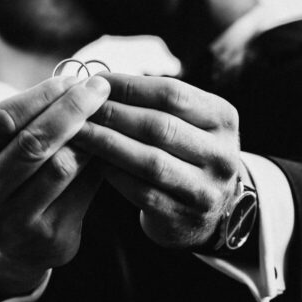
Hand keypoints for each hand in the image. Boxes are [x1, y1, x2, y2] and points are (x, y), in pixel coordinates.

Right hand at [0, 74, 110, 297]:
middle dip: (71, 109)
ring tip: (104, 117)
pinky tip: (109, 147)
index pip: (3, 117)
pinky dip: (97, 163)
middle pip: (32, 142)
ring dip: (88, 136)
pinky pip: (82, 190)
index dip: (41, 95)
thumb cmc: (17, 175)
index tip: (73, 79)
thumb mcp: (8, 147)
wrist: (18, 244)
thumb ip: (35, 117)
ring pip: (60, 167)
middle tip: (98, 89)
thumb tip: (80, 80)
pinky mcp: (47, 237)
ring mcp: (12, 221)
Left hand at [75, 74, 241, 248]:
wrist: (209, 210)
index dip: (129, 86)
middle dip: (113, 114)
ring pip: (150, 161)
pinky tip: (91, 161)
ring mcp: (205, 191)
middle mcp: (222, 155)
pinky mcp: (183, 219)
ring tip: (77, 131)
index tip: (95, 82)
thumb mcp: (187, 121)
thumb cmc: (185, 152)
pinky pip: (141, 192)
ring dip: (107, 143)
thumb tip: (98, 83)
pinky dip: (113, 173)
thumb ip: (153, 101)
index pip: (172, 93)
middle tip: (80, 107)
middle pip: (160, 126)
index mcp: (224, 118)